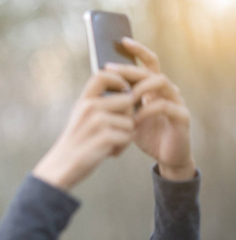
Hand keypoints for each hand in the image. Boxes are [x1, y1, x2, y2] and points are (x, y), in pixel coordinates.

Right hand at [33, 71, 135, 189]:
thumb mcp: (81, 118)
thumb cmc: (76, 144)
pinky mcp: (104, 137)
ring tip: (108, 144)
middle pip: (128, 100)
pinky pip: (128, 137)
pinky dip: (121, 148)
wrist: (61, 167)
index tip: (123, 90)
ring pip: (130, 122)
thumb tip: (129, 95)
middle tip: (115, 131)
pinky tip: (107, 152)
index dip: (118, 79)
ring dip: (125, 136)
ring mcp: (97, 122)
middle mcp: (90, 107)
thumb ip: (98, 105)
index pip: (103, 75)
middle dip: (128, 117)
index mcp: (83, 100)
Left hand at [105, 38, 195, 179]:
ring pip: (161, 82)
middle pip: (150, 71)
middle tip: (110, 70)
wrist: (167, 157)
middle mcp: (168, 91)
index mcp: (154, 89)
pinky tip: (134, 117)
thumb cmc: (146, 135)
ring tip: (123, 96)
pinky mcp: (182, 117)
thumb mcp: (128, 117)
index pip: (149, 63)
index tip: (122, 41)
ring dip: (139, 87)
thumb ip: (119, 102)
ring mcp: (177, 102)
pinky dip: (147, 110)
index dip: (138, 51)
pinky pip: (165, 106)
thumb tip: (97, 86)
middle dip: (129, 69)